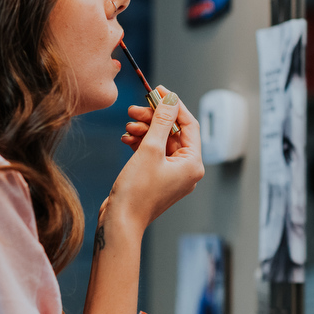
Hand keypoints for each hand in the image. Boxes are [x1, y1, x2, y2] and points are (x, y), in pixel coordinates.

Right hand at [103, 86, 203, 233]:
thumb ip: (162, 121)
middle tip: (135, 110)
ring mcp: (172, 175)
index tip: (158, 90)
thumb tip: (171, 99)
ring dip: (145, 130)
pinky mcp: (157, 178)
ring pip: (161, 142)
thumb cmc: (137, 191)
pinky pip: (153, 153)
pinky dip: (141, 143)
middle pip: (174, 133)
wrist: (120, 222)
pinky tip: (126, 138)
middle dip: (154, 119)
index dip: (174, 105)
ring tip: (128, 125)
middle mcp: (187, 170)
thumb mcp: (150, 149)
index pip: (189, 125)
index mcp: (193, 164)